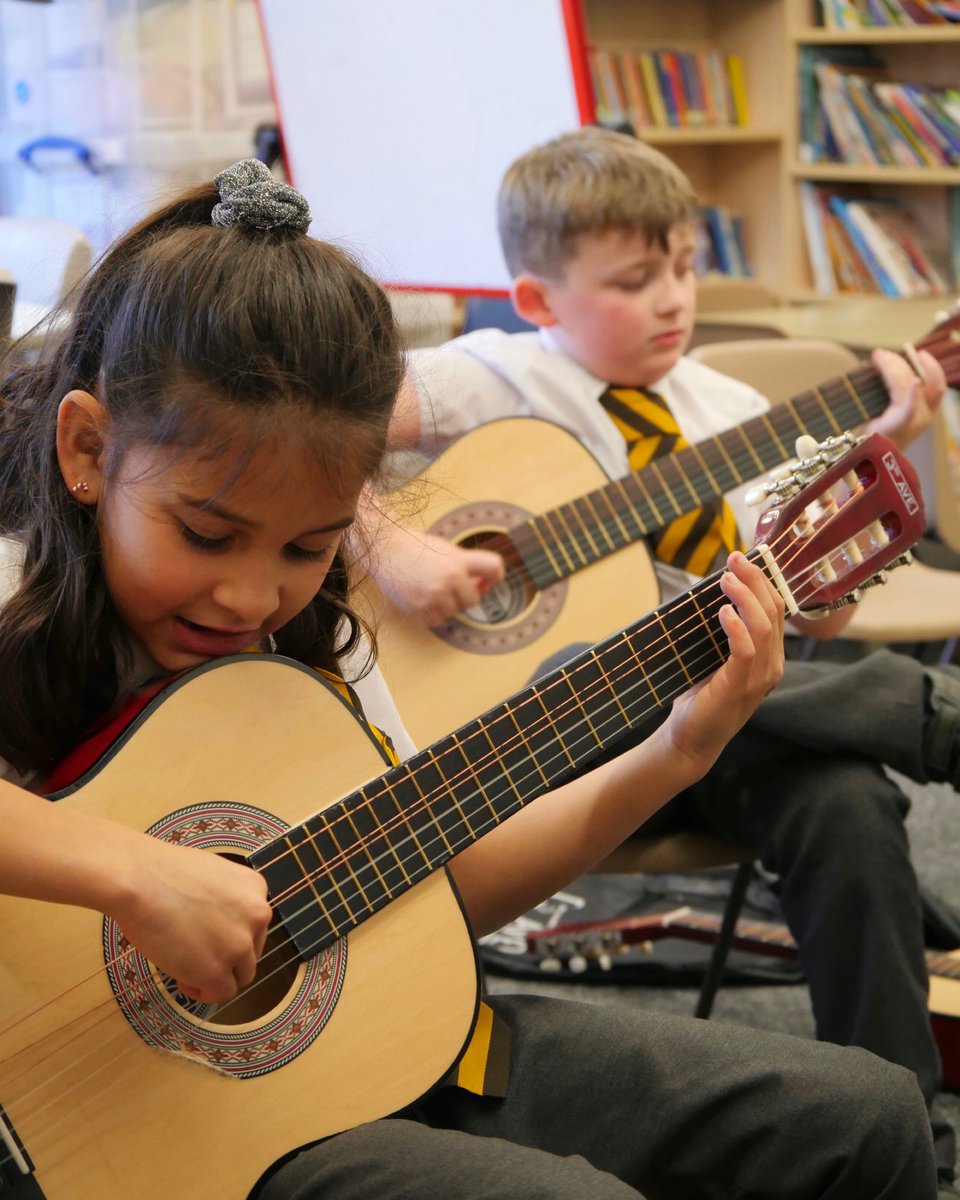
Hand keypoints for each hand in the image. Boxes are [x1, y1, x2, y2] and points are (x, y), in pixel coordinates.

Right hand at [111, 836, 271, 1004]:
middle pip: (251, 951)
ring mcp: (240, 944)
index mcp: (255, 887)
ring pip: (241, 975)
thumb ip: (226, 901)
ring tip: (186, 967)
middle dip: (226, 957)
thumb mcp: (211, 876)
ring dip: (217, 976)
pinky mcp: (217, 971)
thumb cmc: (162, 872)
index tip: (207, 937)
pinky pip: (221, 994)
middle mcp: (258, 915)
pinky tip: (182, 979)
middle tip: (195, 955)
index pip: (254, 924)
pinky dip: (204, 992)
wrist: (139, 879)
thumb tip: (219, 923)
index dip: (230, 935)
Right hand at [374, 526, 504, 626]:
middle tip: (450, 586)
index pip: (494, 567)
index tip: (489, 581)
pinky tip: (423, 599)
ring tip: (431, 588)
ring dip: (446, 605)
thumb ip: (466, 566)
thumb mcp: (447, 550)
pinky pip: (437, 621)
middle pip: (473, 600)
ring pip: (454, 612)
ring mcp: (434, 595)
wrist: (385, 550)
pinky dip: (432, 614)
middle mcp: (450, 578)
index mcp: (459, 560)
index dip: (496, 576)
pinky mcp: (419, 608)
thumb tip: (484, 586)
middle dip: (464, 595)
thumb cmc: (417, 548)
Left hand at [662, 552, 784, 775]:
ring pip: (763, 627)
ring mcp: (758, 678)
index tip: (741, 558)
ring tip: (727, 579)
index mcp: (769, 656)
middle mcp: (771, 666)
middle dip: (755, 580)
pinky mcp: (739, 687)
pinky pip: (746, 651)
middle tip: (734, 559)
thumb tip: (713, 593)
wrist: (689, 738)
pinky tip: (723, 612)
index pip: (776, 610)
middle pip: (773, 612)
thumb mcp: (714, 657)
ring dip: (745, 598)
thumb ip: (722, 631)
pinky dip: (736, 628)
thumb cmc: (700, 696)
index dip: (762, 581)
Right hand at [863, 347, 944, 449]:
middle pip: (909, 386)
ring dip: (917, 365)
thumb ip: (854, 407)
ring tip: (905, 352)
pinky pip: (936, 387)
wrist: (880, 458)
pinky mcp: (928, 410)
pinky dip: (929, 370)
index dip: (911, 398)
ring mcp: (925, 416)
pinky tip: (920, 357)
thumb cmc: (861, 442)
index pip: (907, 414)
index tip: (914, 381)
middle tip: (877, 355)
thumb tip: (862, 375)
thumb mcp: (853, 428)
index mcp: (894, 431)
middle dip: (893, 365)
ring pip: (930, 385)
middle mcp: (915, 423)